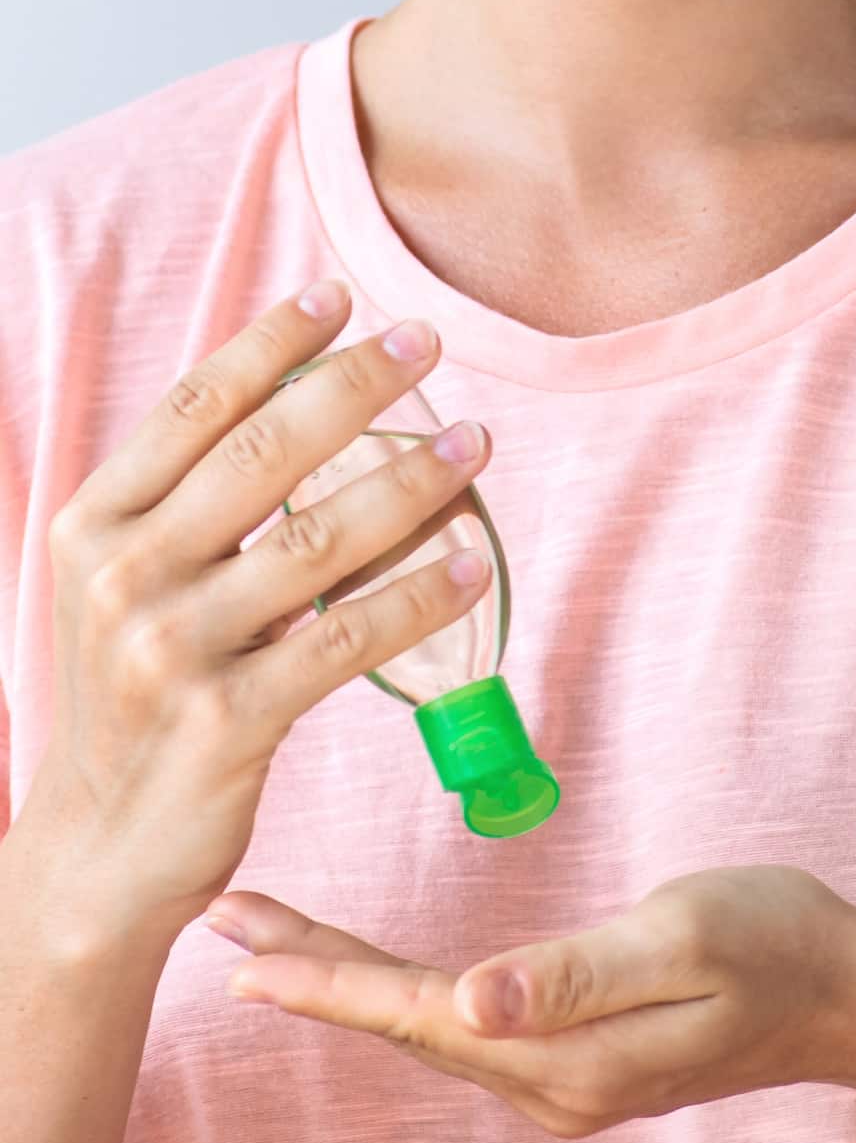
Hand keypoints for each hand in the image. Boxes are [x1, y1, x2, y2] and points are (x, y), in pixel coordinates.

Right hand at [20, 280, 491, 935]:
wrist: (97, 845)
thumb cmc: (130, 701)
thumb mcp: (124, 590)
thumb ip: (185, 510)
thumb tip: (296, 418)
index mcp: (95, 524)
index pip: (193, 406)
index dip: (271, 343)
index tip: (338, 297)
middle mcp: (124, 574)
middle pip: (261, 451)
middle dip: (354, 385)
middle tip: (427, 342)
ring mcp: (172, 649)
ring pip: (318, 540)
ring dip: (410, 482)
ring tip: (474, 444)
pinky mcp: (229, 721)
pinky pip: (348, 639)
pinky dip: (420, 596)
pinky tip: (472, 566)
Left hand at [206, 865, 855, 1137]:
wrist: (837, 989)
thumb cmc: (773, 943)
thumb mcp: (685, 939)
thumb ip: (575, 975)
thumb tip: (469, 1002)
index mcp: (571, 1059)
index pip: (422, 1017)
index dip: (332, 983)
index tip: (248, 958)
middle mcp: (551, 1082)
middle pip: (406, 1023)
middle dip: (312, 973)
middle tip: (227, 926)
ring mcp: (559, 1075)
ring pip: (425, 1023)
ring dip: (345, 979)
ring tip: (271, 940)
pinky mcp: (568, 1050)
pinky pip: (458, 1020)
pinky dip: (397, 989)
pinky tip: (367, 969)